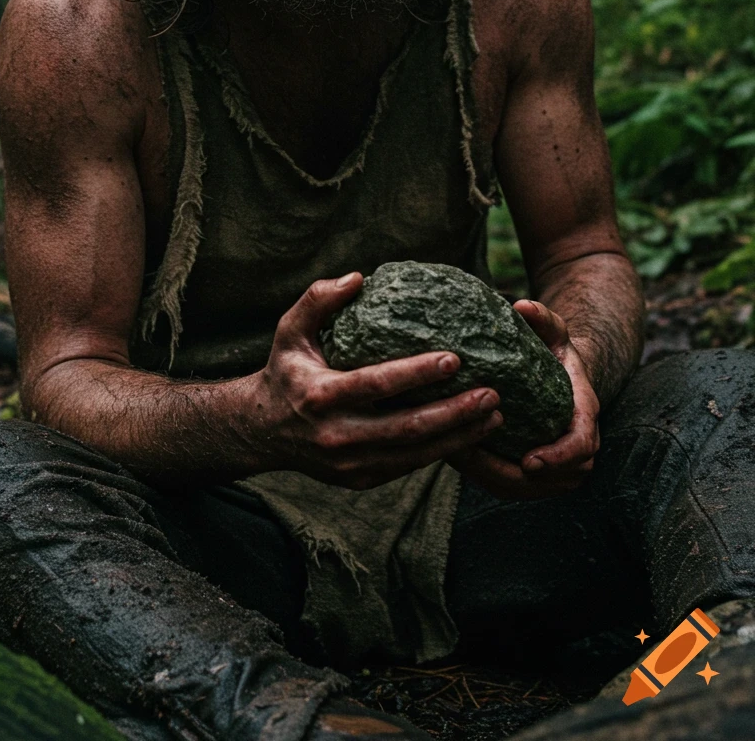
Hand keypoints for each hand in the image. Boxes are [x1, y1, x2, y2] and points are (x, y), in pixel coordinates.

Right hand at [250, 272, 504, 489]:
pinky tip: (469, 434)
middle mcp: (337, 435)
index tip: (455, 358)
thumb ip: (318, 299)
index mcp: (321, 396)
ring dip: (459, 436)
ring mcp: (351, 464)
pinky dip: (442, 451)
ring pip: (415, 454)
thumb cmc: (286, 370)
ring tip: (494, 416)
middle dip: (455, 412)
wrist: (263, 430)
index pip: (377, 384)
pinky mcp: (361, 479)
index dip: (417, 373)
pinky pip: (409, 465)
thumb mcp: (289, 330)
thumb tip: (358, 277)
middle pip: (407, 427)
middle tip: (492, 393)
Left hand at [450, 300, 599, 499]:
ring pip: (535, 489)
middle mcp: (577, 443)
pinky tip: (461, 458)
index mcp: (584, 411)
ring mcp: (560, 462)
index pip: (581, 446)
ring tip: (461, 457)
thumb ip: (542, 317)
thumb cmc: (555, 351)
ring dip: (499, 480)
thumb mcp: (552, 330)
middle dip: (518, 478)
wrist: (563, 375)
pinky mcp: (539, 472)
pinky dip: (492, 479)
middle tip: (475, 458)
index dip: (558, 457)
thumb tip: (521, 305)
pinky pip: (518, 487)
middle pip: (558, 478)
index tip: (529, 460)